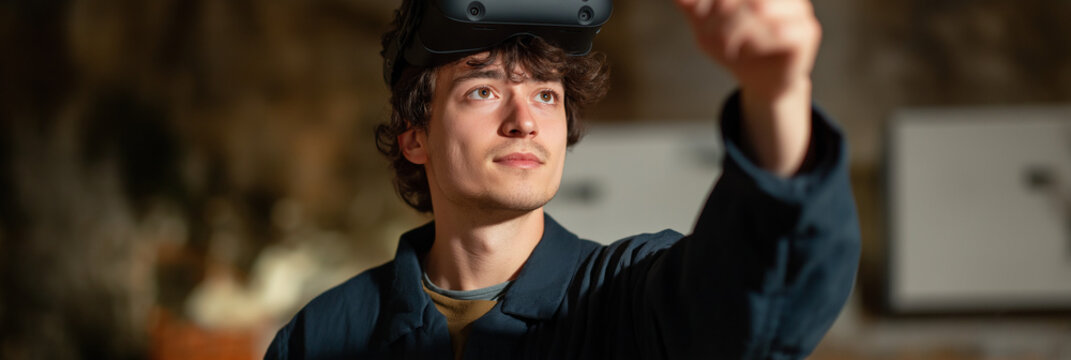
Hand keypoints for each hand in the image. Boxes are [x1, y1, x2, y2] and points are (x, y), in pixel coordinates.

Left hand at [675, 0, 819, 176]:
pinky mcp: (808, 32)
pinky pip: (780, 32)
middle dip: (721, 14)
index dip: (712, 4)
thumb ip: (694, 7)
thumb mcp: (706, 27)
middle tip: (709, 36)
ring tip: (726, 47)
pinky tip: (746, 52)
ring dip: (736, 30)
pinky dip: (756, 44)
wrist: (760, 82)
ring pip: (763, 8)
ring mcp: (798, 8)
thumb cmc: (736, 48)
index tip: (698, 19)